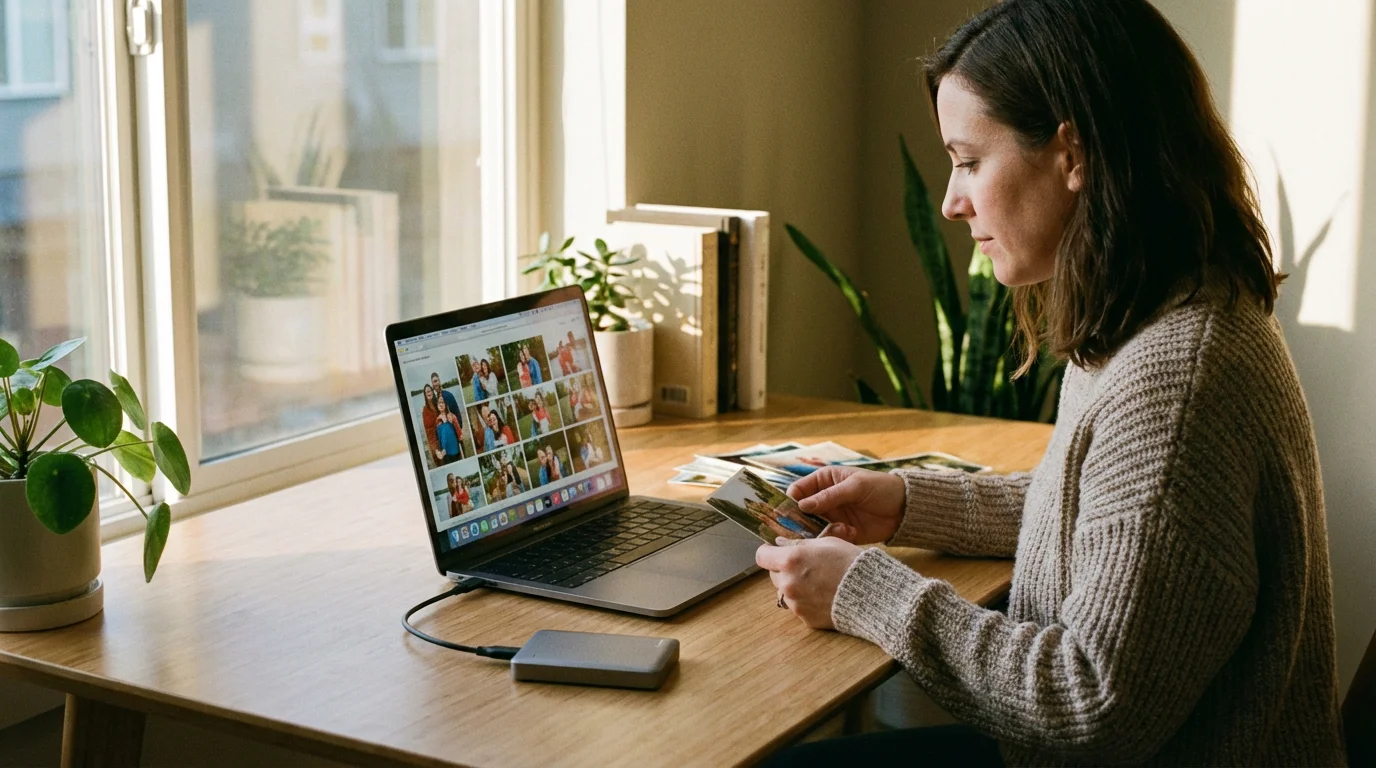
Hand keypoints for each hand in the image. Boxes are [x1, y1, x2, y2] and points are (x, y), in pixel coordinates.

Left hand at [756, 536, 863, 628]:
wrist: (871, 595)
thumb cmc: (851, 564)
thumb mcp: (827, 543)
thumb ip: (800, 544)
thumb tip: (781, 544)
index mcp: (791, 560)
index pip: (762, 556)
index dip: (768, 552)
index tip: (774, 552)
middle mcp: (788, 583)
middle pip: (774, 575)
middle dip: (784, 570)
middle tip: (806, 566)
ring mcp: (795, 603)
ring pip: (786, 592)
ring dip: (795, 586)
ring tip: (819, 582)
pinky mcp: (805, 619)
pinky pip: (799, 607)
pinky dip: (807, 601)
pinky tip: (825, 596)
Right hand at [786, 466, 904, 543]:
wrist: (905, 509)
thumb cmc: (881, 488)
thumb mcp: (856, 487)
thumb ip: (830, 496)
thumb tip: (802, 505)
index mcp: (823, 481)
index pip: (797, 490)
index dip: (790, 501)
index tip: (788, 514)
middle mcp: (823, 500)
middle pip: (800, 512)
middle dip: (799, 522)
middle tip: (802, 531)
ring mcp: (831, 517)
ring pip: (811, 528)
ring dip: (818, 532)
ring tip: (835, 530)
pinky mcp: (840, 533)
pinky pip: (827, 538)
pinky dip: (833, 538)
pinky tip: (850, 533)